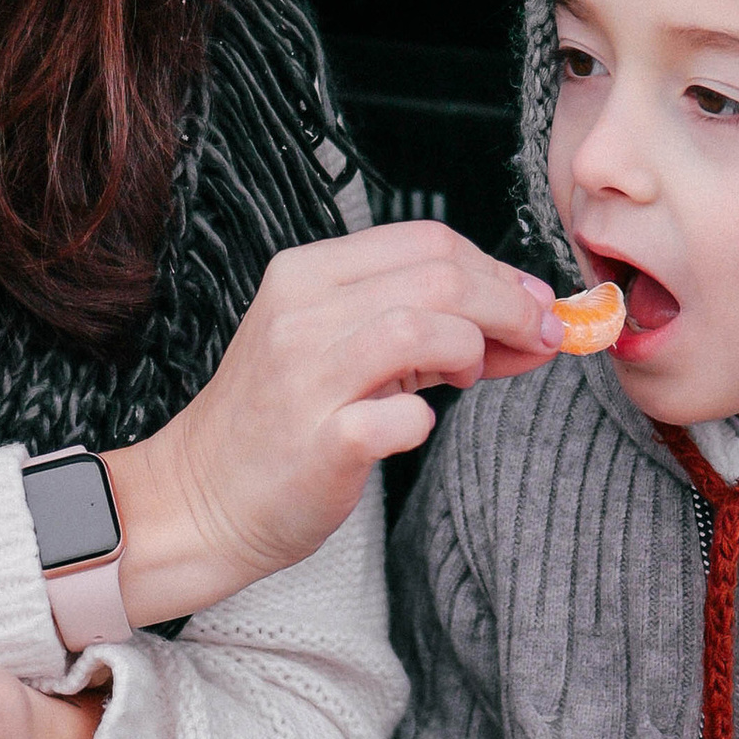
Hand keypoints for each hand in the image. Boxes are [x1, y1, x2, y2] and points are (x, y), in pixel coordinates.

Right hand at [107, 226, 564, 623]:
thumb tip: (531, 317)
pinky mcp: (320, 441)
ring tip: (469, 378)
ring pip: (428, 327)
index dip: (497, 270)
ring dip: (474, 351)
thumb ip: (420, 323)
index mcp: (306, 275)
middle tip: (537, 340)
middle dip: (510, 306)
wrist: (202, 498)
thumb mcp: (336, 346)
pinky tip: (413, 426)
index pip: (427, 240)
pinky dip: (427, 420)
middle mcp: (301, 314)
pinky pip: (406, 416)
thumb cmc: (279, 421)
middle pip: (441, 276)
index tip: (532, 306)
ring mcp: (307, 377)